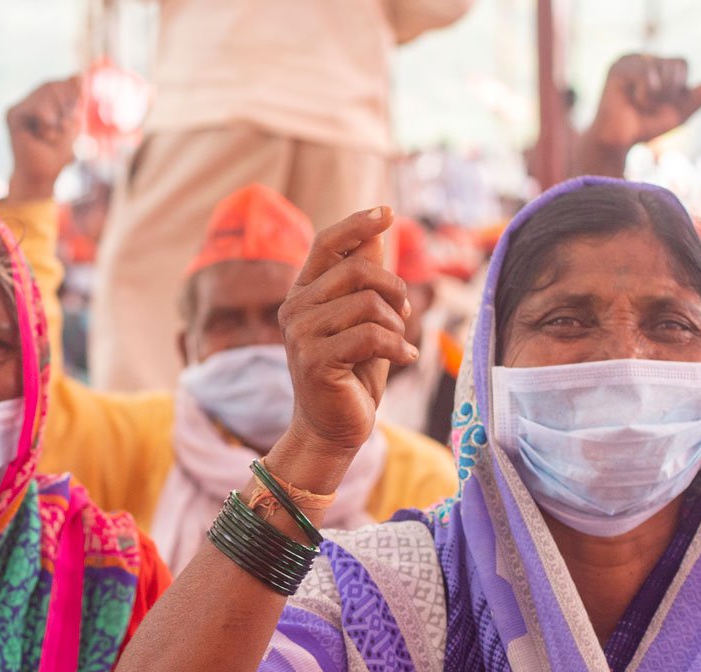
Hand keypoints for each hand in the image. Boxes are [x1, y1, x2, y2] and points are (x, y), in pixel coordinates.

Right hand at [6, 76, 81, 201]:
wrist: (41, 175)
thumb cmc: (58, 154)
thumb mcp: (74, 122)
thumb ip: (76, 98)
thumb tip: (78, 73)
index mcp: (47, 99)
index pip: (64, 82)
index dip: (73, 96)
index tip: (70, 121)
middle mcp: (32, 98)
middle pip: (55, 85)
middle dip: (65, 108)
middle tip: (59, 131)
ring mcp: (21, 104)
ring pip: (48, 92)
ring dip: (57, 118)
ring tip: (49, 136)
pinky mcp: (12, 113)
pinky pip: (39, 108)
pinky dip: (47, 124)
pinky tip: (41, 136)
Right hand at [269, 207, 414, 492]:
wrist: (333, 429)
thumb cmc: (351, 374)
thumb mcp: (363, 321)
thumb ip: (364, 282)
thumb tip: (375, 236)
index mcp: (302, 294)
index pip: (325, 244)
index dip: (356, 224)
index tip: (387, 212)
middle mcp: (294, 309)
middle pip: (356, 270)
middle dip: (394, 290)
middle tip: (405, 315)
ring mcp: (301, 335)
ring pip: (367, 305)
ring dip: (396, 326)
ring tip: (398, 345)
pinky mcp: (315, 361)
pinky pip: (371, 337)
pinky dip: (398, 348)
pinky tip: (405, 360)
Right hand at [588, 54, 700, 151]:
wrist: (617, 142)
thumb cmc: (644, 127)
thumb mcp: (677, 116)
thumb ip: (695, 102)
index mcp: (655, 64)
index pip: (681, 63)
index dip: (678, 88)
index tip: (660, 104)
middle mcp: (641, 57)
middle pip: (675, 64)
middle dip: (669, 92)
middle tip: (648, 107)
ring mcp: (628, 60)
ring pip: (662, 68)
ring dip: (657, 96)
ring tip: (640, 105)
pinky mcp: (618, 68)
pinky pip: (646, 74)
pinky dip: (646, 94)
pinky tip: (633, 101)